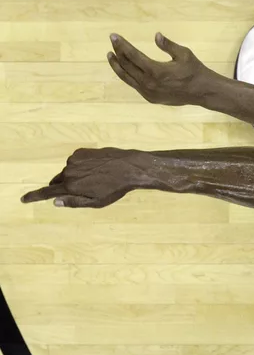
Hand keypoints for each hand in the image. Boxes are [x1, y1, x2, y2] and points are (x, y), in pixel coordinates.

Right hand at [21, 148, 149, 207]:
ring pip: (68, 171)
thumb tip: (56, 203)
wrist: (129, 167)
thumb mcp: (96, 202)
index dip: (34, 197)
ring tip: (95, 178)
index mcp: (71, 186)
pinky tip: (97, 169)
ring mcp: (74, 160)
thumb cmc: (115, 188)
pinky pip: (76, 162)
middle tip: (81, 190)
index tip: (24, 199)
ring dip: (74, 176)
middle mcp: (69, 171)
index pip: (47, 192)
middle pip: (57, 182)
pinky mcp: (81, 151)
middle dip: (63, 187)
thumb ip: (74, 202)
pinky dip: (81, 166)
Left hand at [107, 33, 215, 106]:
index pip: (132, 55)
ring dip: (118, 66)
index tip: (114, 36)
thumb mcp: (184, 54)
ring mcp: (148, 92)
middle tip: (113, 42)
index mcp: (156, 71)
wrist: (203, 92)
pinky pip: (135, 85)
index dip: (122, 45)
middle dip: (118, 52)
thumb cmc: (194, 70)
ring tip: (111, 56)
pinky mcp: (151, 98)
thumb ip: (168, 45)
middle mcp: (149, 83)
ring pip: (127, 78)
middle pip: (127, 66)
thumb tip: (156, 35)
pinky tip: (126, 69)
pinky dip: (128, 76)